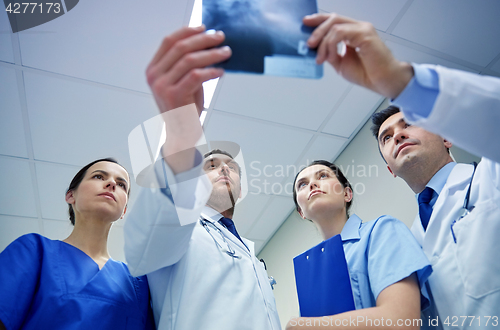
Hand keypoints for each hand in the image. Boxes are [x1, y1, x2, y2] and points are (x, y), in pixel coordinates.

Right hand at [146, 26, 230, 173]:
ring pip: (189, 60)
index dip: (187, 32)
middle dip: (203, 40)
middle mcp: (154, 76)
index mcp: (153, 69)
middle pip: (180, 48)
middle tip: (220, 38)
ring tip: (226, 53)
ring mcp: (162, 86)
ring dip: (211, 54)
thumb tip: (207, 44)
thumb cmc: (184, 107)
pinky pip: (196, 76)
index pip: (168, 42)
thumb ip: (188, 64)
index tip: (204, 28)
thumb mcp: (183, 81)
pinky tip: (221, 71)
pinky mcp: (174, 96)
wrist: (181, 134)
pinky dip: (211, 71)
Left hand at [304, 13, 412, 98]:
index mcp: (353, 32)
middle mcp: (358, 28)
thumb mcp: (340, 63)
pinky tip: (331, 56)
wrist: (382, 81)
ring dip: (323, 42)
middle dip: (317, 30)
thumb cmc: (367, 73)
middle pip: (333, 19)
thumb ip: (329, 53)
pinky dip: (331, 44)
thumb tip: (315, 49)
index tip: (305, 23)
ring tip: (320, 58)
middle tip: (309, 44)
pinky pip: (341, 33)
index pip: (334, 20)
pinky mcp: (365, 34)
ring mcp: (362, 29)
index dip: (318, 19)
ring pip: (335, 26)